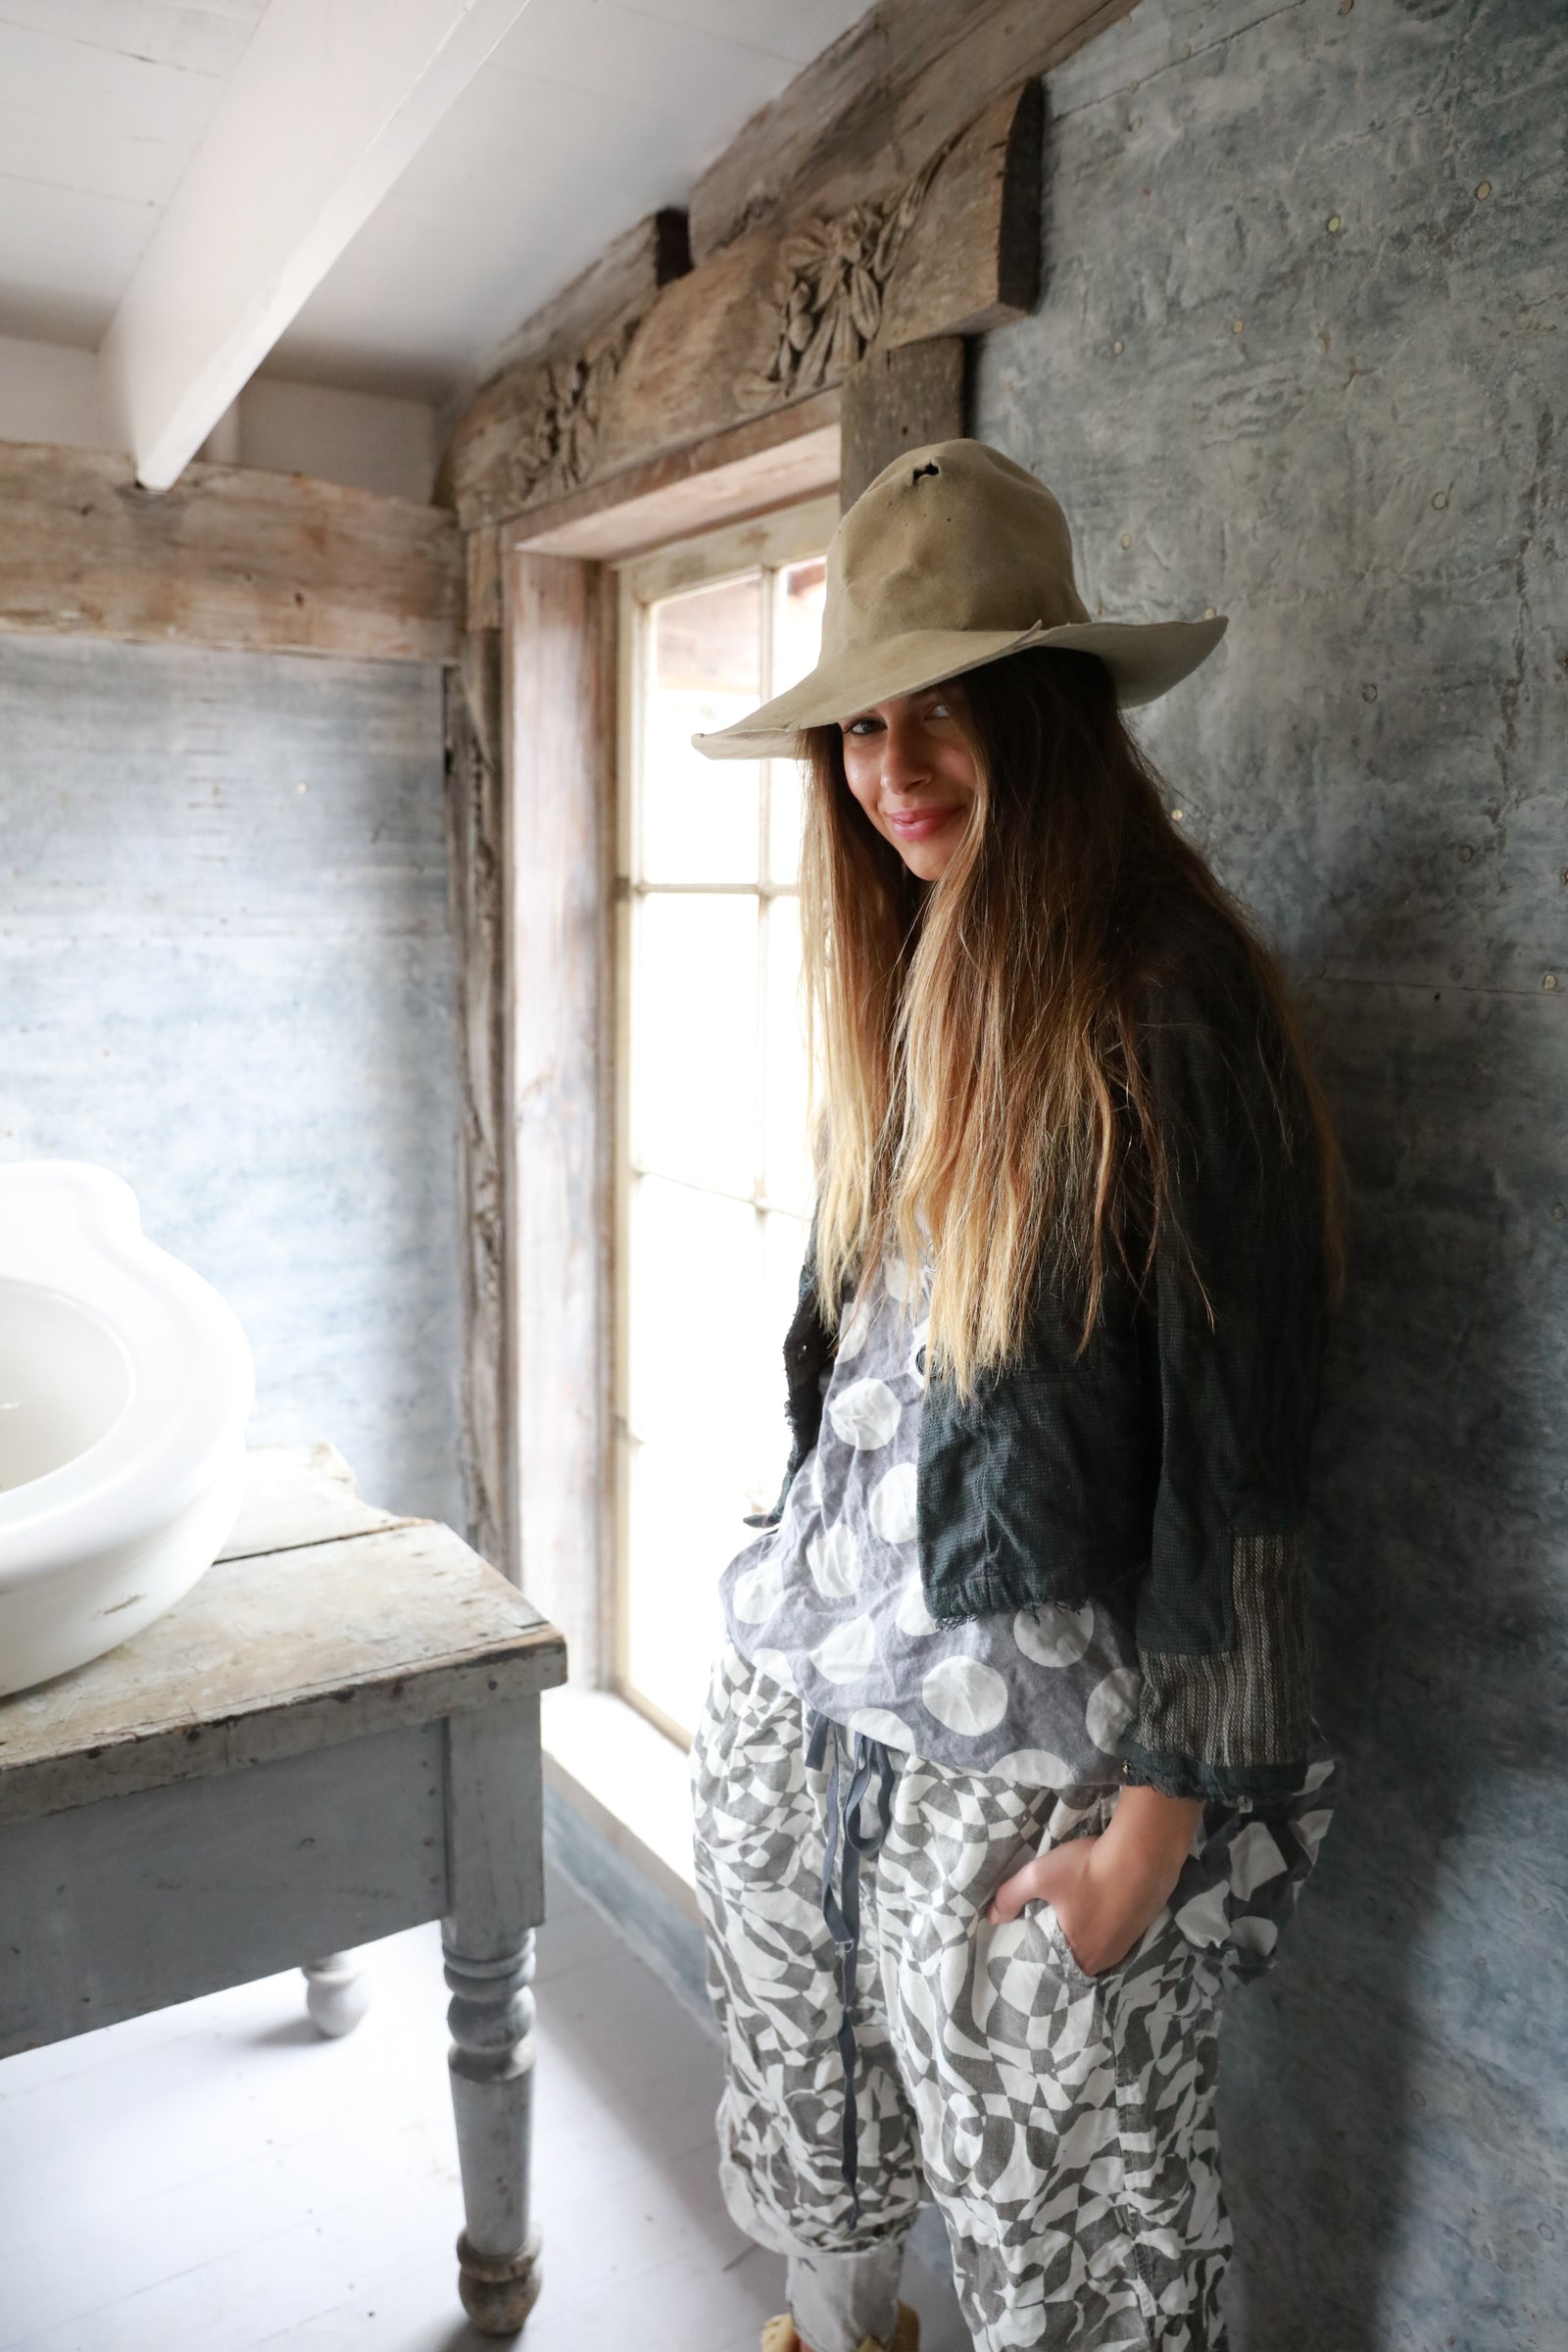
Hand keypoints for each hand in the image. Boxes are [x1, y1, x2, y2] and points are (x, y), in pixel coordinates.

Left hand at [986, 1785, 1203, 1975]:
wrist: (1143, 1852)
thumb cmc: (1087, 1869)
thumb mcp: (1040, 1876)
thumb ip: (1011, 1896)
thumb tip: (990, 1917)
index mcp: (1080, 1956)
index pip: (1055, 1965)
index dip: (1044, 1953)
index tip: (1036, 1939)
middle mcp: (1106, 1959)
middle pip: (1078, 1957)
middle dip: (1066, 1943)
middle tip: (1055, 1923)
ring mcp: (1127, 1944)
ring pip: (1099, 1946)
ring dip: (1089, 1933)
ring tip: (1078, 1914)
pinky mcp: (1143, 1926)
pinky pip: (1116, 1933)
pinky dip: (1107, 1923)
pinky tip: (1102, 1905)